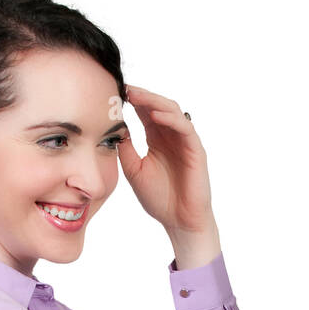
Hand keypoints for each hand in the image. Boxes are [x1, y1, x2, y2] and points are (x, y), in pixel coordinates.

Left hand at [117, 84, 214, 236]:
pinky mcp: (196, 150)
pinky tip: (155, 115)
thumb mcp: (134, 171)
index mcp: (156, 139)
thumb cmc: (159, 199)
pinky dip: (171, 119)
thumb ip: (125, 149)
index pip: (145, 112)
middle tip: (124, 88)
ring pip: (172, 111)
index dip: (131, 101)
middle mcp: (171, 136)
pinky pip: (185, 128)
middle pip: (158, 106)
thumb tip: (112, 129)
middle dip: (141, 95)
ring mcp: (185, 141)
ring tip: (137, 96)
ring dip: (154, 101)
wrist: (179, 221)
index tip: (114, 92)